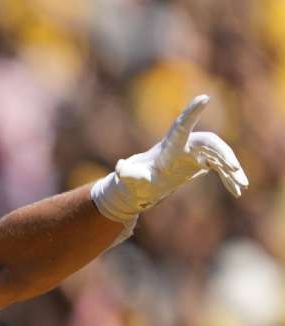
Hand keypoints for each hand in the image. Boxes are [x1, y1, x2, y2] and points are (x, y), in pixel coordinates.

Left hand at [91, 94, 248, 229]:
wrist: (142, 185)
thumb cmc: (135, 181)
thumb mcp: (130, 179)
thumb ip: (126, 173)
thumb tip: (119, 168)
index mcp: (169, 146)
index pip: (182, 125)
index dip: (192, 112)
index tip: (204, 98)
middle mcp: (185, 145)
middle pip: (210, 142)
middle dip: (223, 153)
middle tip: (233, 168)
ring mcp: (195, 154)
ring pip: (219, 155)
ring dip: (232, 169)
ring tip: (242, 185)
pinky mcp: (201, 163)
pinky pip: (220, 168)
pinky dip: (229, 178)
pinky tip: (237, 191)